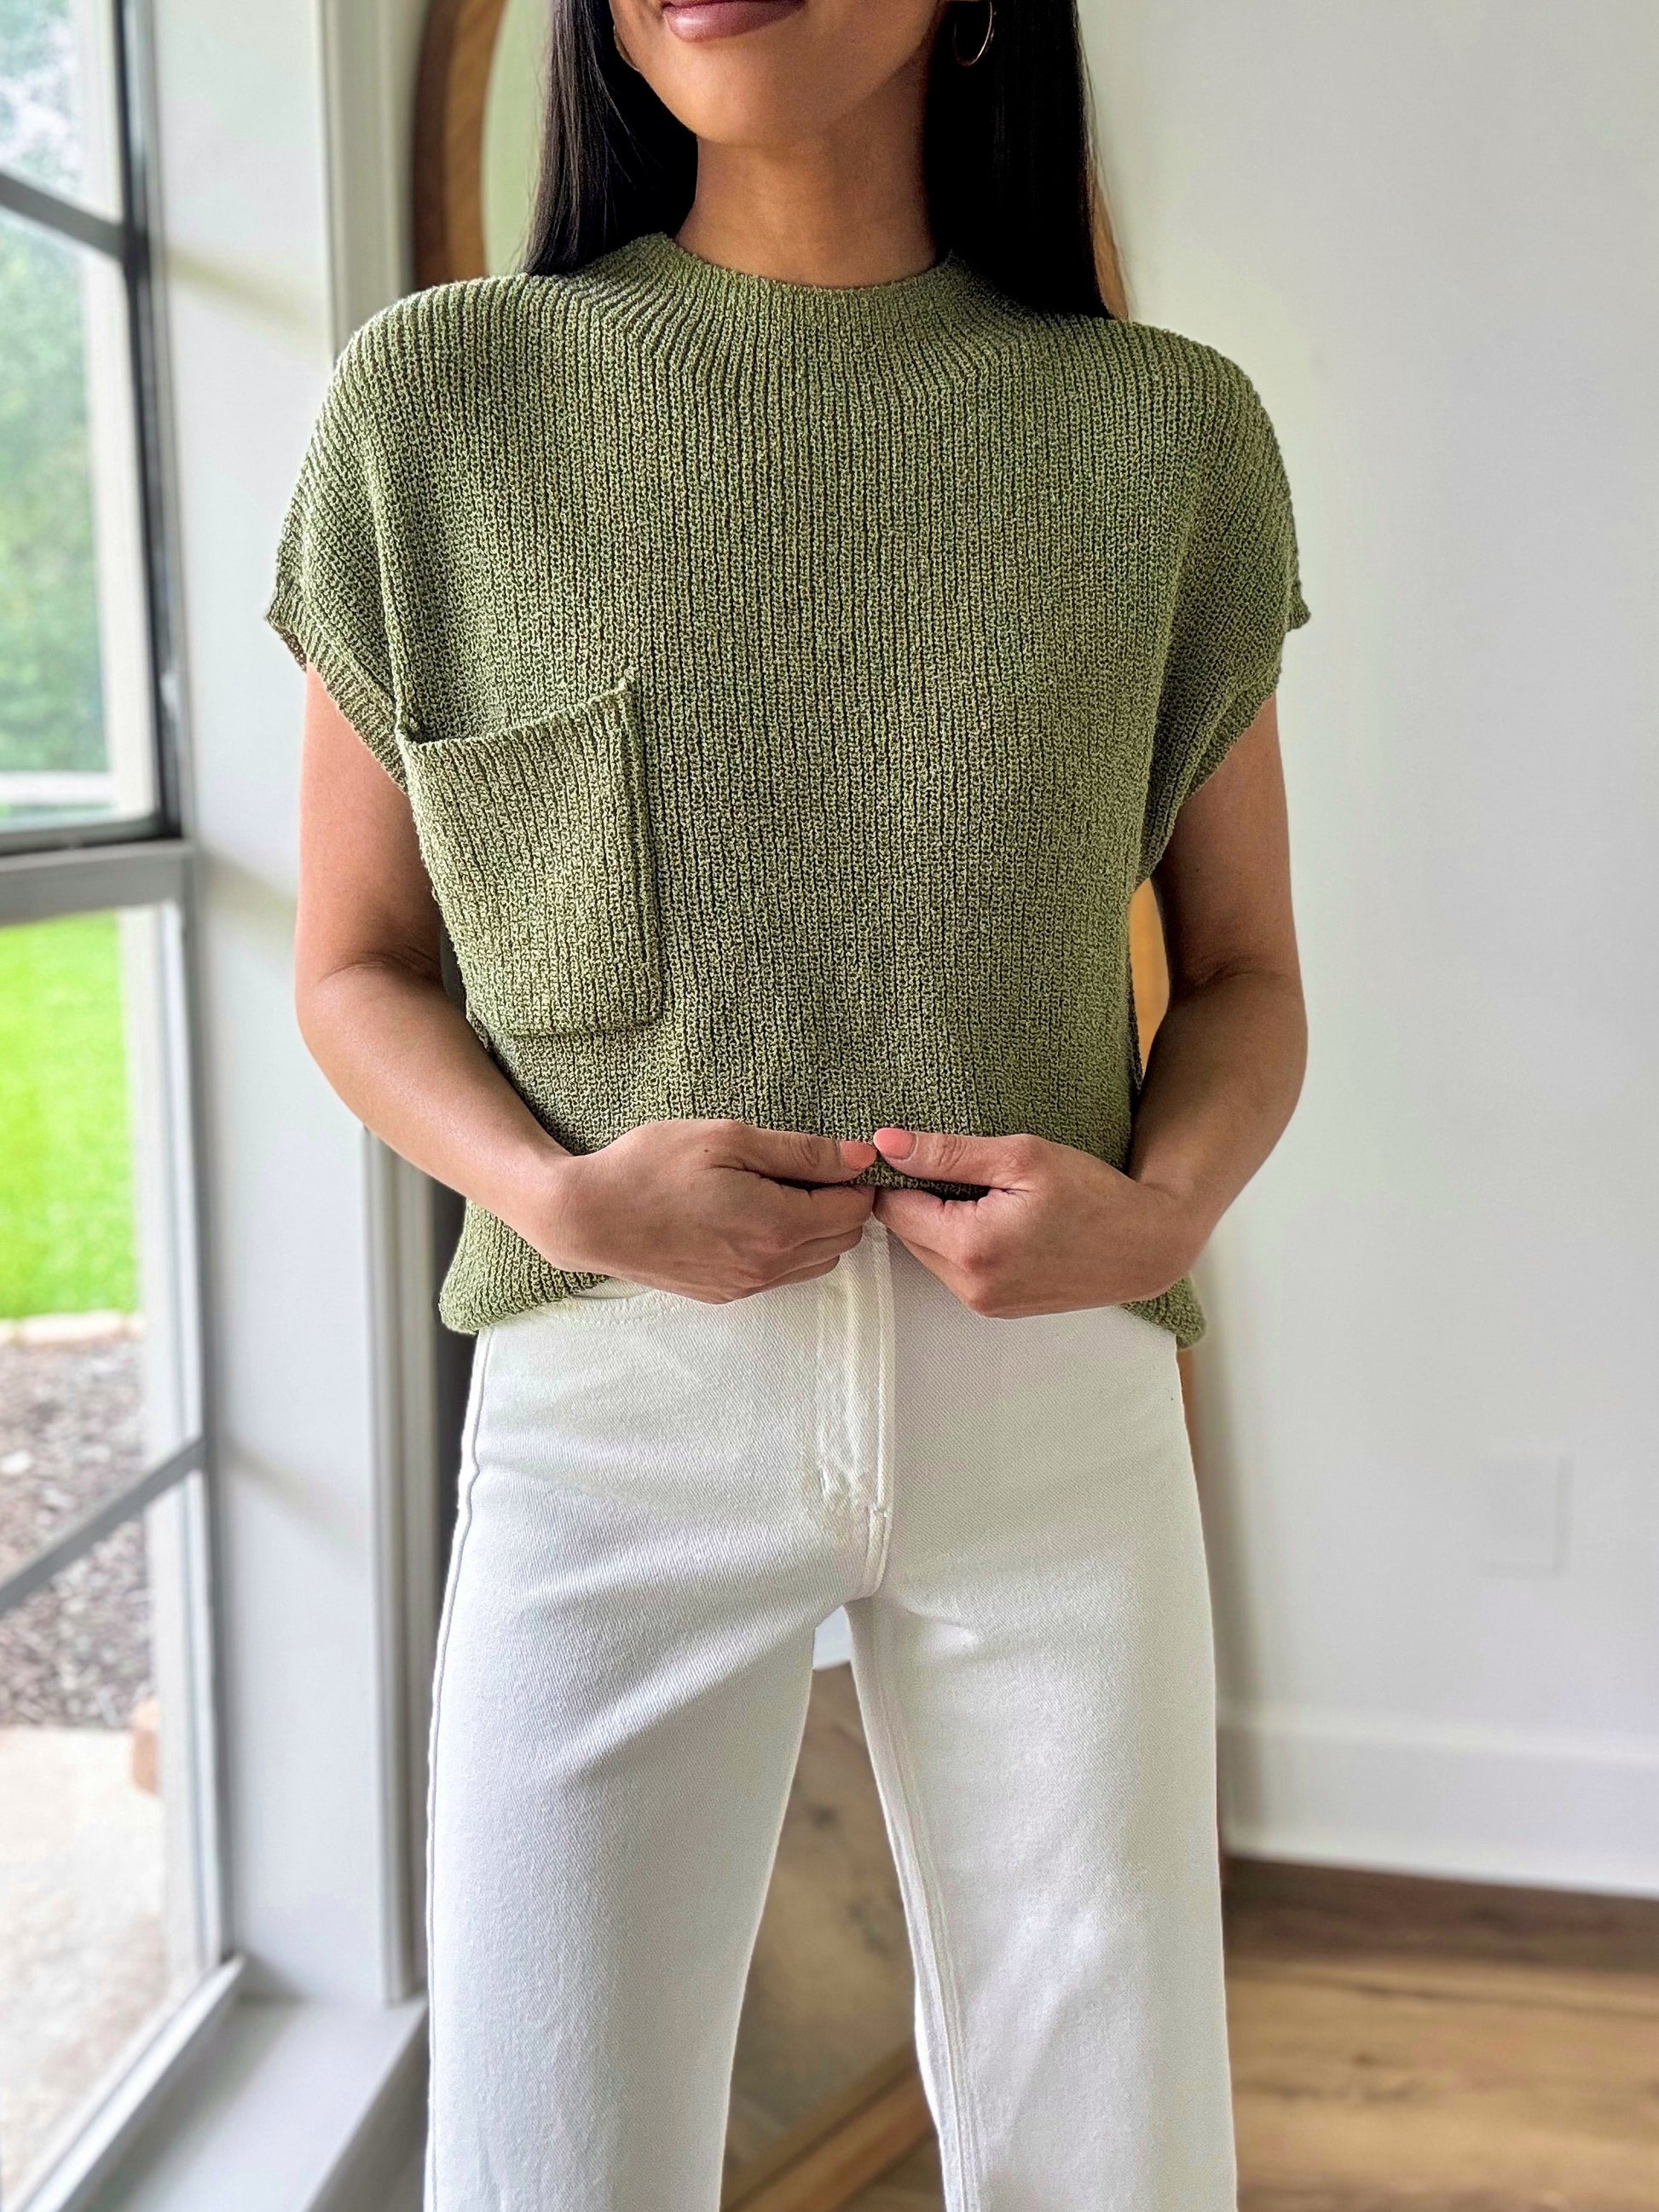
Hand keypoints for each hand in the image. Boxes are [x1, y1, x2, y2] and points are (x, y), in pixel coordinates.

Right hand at [522, 1120, 877, 1303]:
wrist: (588, 1216)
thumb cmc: (651, 1166)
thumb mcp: (728, 1139)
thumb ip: (801, 1151)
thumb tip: (859, 1158)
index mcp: (777, 1225)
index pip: (854, 1209)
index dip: (854, 1178)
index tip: (833, 1154)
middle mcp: (769, 1266)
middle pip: (843, 1239)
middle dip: (839, 1203)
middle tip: (804, 1166)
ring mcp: (746, 1286)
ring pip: (816, 1261)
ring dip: (815, 1228)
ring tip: (777, 1189)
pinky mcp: (724, 1293)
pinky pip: (781, 1274)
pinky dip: (785, 1247)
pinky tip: (751, 1215)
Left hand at [868, 1128, 1206, 1318]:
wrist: (1145, 1245)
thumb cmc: (1092, 1193)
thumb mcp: (1021, 1157)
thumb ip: (947, 1152)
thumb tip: (887, 1144)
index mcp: (971, 1248)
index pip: (894, 1207)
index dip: (898, 1172)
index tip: (916, 1148)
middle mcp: (970, 1287)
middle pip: (906, 1232)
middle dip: (919, 1196)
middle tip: (959, 1166)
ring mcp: (983, 1304)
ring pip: (927, 1251)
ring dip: (939, 1219)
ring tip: (984, 1192)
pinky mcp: (995, 1308)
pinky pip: (954, 1269)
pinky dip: (961, 1240)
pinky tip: (995, 1218)